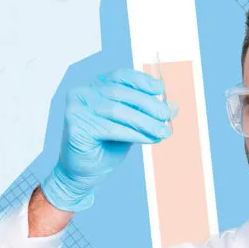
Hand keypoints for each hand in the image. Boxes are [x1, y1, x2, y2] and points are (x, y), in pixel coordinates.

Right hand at [40, 68, 177, 211]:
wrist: (85, 171)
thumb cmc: (106, 145)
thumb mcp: (131, 125)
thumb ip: (147, 113)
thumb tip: (173, 107)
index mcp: (94, 86)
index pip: (120, 76)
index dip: (141, 80)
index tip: (160, 89)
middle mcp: (82, 93)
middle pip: (121, 93)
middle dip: (148, 105)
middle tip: (167, 116)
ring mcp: (76, 108)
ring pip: (118, 111)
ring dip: (145, 122)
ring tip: (163, 132)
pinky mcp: (75, 126)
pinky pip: (111, 129)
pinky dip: (135, 134)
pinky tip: (149, 139)